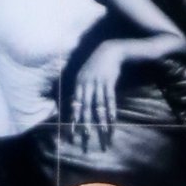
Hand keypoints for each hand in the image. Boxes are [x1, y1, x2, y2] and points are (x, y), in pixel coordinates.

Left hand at [65, 38, 128, 156]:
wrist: (110, 50)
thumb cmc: (97, 64)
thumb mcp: (85, 74)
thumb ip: (80, 88)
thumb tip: (74, 103)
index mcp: (79, 83)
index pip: (75, 104)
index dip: (74, 118)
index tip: (72, 131)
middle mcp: (86, 84)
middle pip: (85, 107)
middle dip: (85, 122)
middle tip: (85, 135)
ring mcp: (98, 83)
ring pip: (99, 105)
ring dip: (101, 120)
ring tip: (103, 132)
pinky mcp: (109, 82)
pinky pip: (110, 99)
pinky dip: (111, 110)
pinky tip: (112, 119)